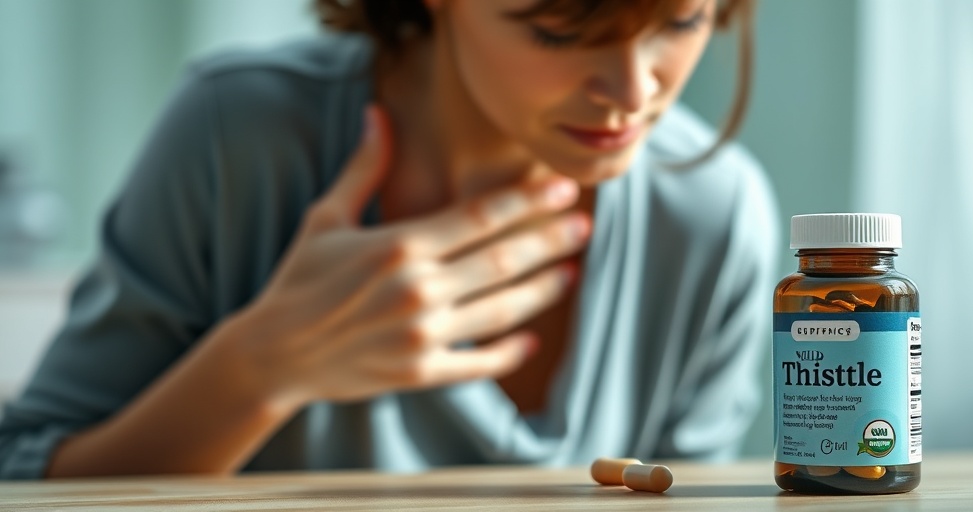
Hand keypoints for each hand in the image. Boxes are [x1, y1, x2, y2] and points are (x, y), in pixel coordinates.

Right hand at [231, 105, 591, 409]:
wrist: (271, 354)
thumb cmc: (299, 280)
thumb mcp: (326, 218)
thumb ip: (363, 169)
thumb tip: (378, 115)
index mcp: (398, 246)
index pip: (480, 217)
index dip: (527, 202)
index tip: (561, 190)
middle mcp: (416, 289)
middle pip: (502, 260)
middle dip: (549, 241)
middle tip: (583, 227)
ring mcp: (421, 335)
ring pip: (500, 310)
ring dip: (540, 290)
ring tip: (570, 272)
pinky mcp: (419, 373)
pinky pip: (478, 363)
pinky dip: (508, 352)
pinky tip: (532, 338)